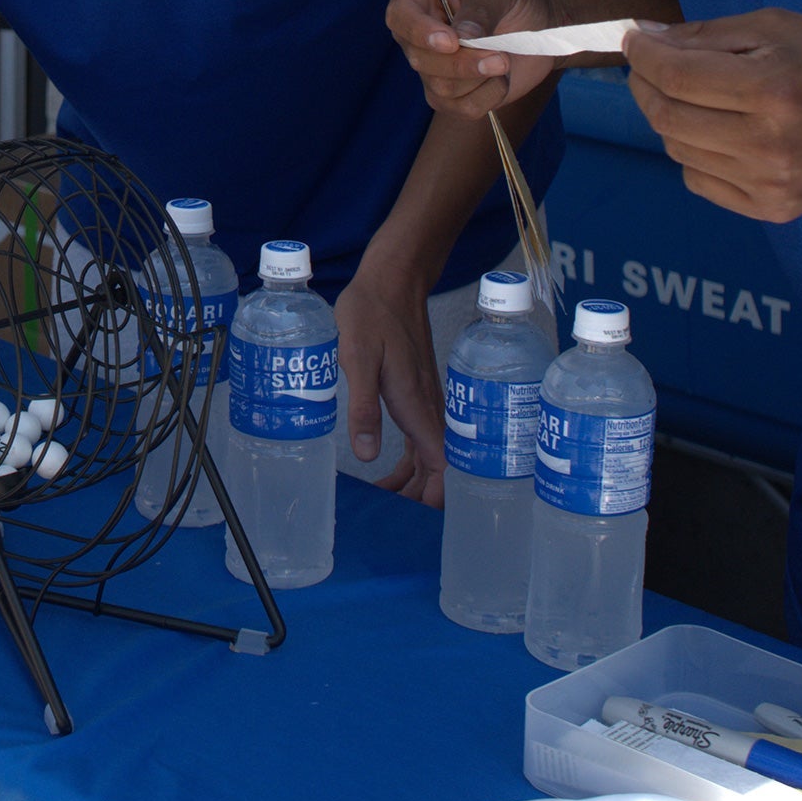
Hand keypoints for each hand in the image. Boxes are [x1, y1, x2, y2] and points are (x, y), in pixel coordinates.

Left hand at [336, 257, 448, 505]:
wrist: (392, 278)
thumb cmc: (372, 313)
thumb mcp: (358, 358)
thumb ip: (363, 406)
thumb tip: (368, 456)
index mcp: (418, 406)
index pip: (443, 467)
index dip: (437, 498)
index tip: (417, 522)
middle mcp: (428, 408)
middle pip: (438, 469)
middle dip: (421, 498)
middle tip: (391, 519)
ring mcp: (424, 401)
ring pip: (429, 456)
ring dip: (413, 481)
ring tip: (386, 501)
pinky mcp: (415, 392)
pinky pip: (419, 438)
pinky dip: (408, 460)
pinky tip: (387, 466)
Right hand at [387, 0, 558, 117]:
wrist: (537, 21)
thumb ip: (479, 12)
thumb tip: (463, 38)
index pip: (399, 16)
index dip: (420, 32)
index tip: (452, 41)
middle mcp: (416, 35)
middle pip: (420, 60)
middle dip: (462, 63)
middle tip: (500, 58)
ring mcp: (431, 68)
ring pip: (440, 87)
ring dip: (479, 77)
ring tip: (505, 60)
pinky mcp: (451, 96)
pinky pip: (462, 107)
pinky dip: (489, 96)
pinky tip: (502, 78)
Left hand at [622, 9, 801, 221]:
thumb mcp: (773, 26)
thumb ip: (703, 35)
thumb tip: (642, 37)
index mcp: (773, 90)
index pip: (676, 77)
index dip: (642, 55)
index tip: (632, 39)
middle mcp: (770, 144)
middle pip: (667, 118)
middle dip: (646, 85)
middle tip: (651, 65)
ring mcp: (772, 184)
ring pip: (677, 151)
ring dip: (671, 118)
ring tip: (697, 96)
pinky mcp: (774, 209)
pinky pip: (699, 181)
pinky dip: (695, 153)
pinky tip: (721, 131)